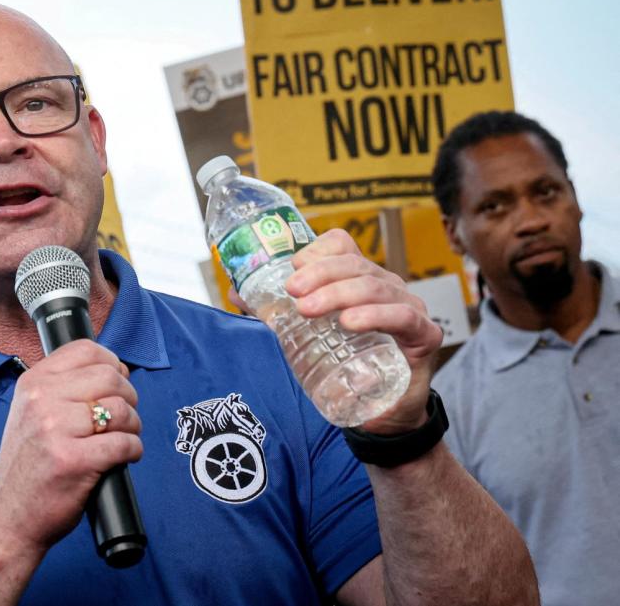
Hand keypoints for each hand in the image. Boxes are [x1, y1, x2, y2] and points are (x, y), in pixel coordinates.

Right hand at [0, 341, 142, 551]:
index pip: (86, 350)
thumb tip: (114, 369)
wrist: (9, 513)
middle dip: (129, 397)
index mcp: (32, 384)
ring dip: (133, 426)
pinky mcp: (74, 461)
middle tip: (123, 417)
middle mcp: (42, 401)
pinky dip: (133, 451)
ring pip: (121, 410)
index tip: (116, 382)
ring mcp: (56, 430)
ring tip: (123, 438)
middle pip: (110, 377)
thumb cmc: (28, 464)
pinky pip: (124, 443)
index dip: (112, 364)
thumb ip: (62, 387)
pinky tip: (123, 457)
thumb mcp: (30, 411)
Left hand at [281, 229, 442, 434]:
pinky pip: (402, 316)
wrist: (385, 414)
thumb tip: (237, 294)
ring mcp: (408, 307)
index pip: (343, 246)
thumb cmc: (348, 366)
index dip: (318, 251)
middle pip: (355, 265)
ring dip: (340, 294)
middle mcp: (386, 287)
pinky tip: (351, 322)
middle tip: (293, 293)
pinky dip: (375, 316)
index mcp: (359, 279)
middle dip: (320, 275)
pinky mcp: (424, 334)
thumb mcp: (310, 334)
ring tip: (310, 309)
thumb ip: (277, 314)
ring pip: (375, 287)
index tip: (293, 270)